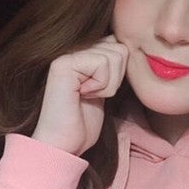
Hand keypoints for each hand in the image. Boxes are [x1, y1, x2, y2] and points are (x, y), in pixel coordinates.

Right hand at [31, 35, 128, 155]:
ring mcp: (66, 55)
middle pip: (119, 48)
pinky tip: (82, 95)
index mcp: (81, 53)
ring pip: (114, 55)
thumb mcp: (103, 88)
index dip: (119, 73)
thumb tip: (125, 48)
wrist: (63, 144)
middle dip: (115, 78)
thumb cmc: (83, 123)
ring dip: (107, 84)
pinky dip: (101, 85)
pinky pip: (102, 63)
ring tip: (87, 95)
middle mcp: (72, 50)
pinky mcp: (63, 64)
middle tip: (94, 94)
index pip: (118, 44)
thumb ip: (110, 66)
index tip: (101, 91)